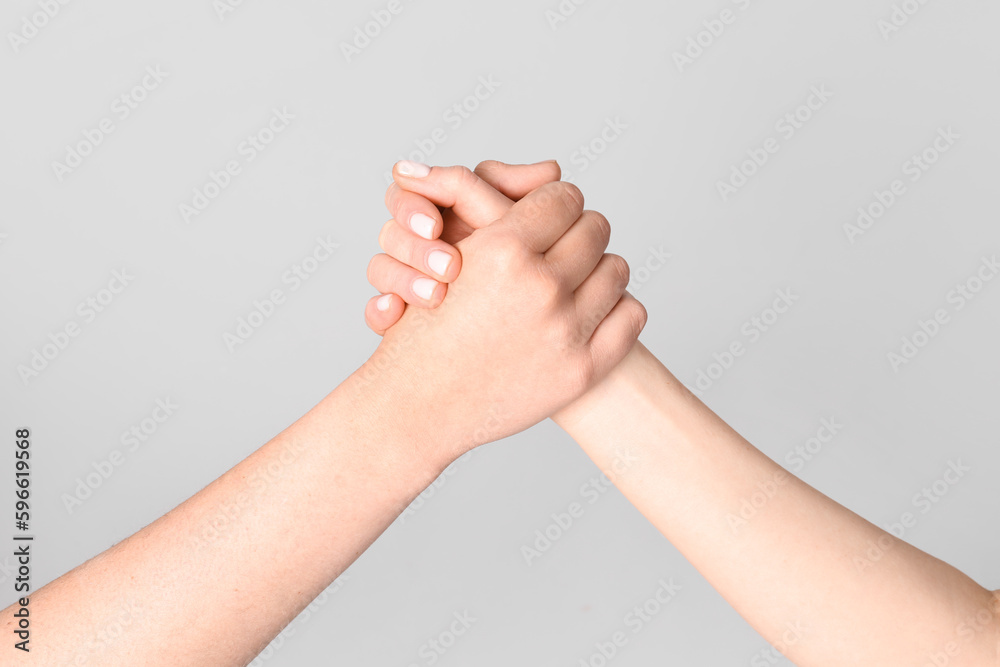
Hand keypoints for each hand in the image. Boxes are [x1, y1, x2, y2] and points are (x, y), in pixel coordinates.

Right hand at [358, 161, 645, 459]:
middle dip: (580, 230)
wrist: (419, 405)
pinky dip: (616, 307)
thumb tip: (554, 166)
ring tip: (579, 276)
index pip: (563, 197)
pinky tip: (593, 310)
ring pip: (616, 268)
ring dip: (599, 267)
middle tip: (568, 242)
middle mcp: (539, 286)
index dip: (558, 202)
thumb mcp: (450, 256)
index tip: (553, 212)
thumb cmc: (425, 328)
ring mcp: (565, 331)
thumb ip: (496, 206)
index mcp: (503, 249)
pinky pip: (630, 314)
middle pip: (595, 228)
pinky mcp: (582, 370)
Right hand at [365, 160, 561, 332]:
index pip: (414, 187)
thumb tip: (552, 169)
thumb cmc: (520, 278)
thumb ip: (526, 195)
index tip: (436, 224)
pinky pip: (377, 310)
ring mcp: (406, 282)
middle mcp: (418, 244)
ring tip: (434, 296)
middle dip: (412, 242)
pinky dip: (381, 311)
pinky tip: (393, 315)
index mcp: (442, 213)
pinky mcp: (398, 317)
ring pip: (380, 267)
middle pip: (392, 228)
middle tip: (446, 265)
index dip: (423, 198)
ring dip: (402, 278)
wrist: (511, 351)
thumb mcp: (519, 232)